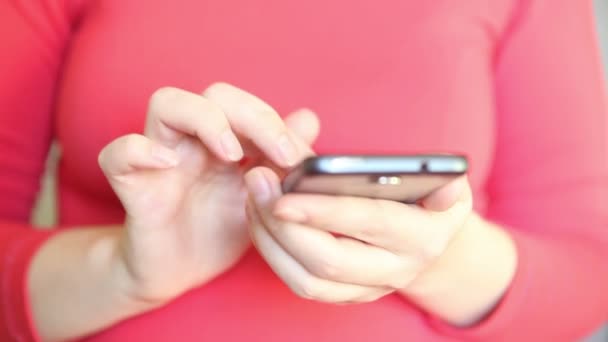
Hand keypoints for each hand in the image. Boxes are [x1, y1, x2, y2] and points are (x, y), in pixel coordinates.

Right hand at [98, 83, 318, 304]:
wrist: (178, 272)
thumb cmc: (218, 229)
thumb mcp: (260, 196)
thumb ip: (281, 159)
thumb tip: (309, 119)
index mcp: (225, 140)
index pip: (249, 106)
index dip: (277, 125)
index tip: (302, 160)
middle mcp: (193, 140)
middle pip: (215, 95)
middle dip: (254, 116)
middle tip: (282, 154)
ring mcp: (160, 159)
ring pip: (166, 103)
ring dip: (205, 120)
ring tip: (232, 153)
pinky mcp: (133, 187)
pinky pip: (117, 154)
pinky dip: (138, 150)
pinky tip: (168, 164)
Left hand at [244, 166, 471, 303]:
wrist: (430, 237)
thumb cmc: (428, 195)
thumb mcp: (438, 177)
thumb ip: (431, 172)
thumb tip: (439, 178)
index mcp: (423, 235)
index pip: (369, 222)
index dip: (325, 211)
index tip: (284, 196)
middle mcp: (397, 269)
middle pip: (329, 262)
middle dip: (284, 225)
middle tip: (257, 183)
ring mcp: (369, 288)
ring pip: (308, 281)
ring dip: (271, 239)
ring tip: (254, 196)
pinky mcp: (346, 295)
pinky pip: (302, 285)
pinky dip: (274, 254)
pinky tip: (261, 219)